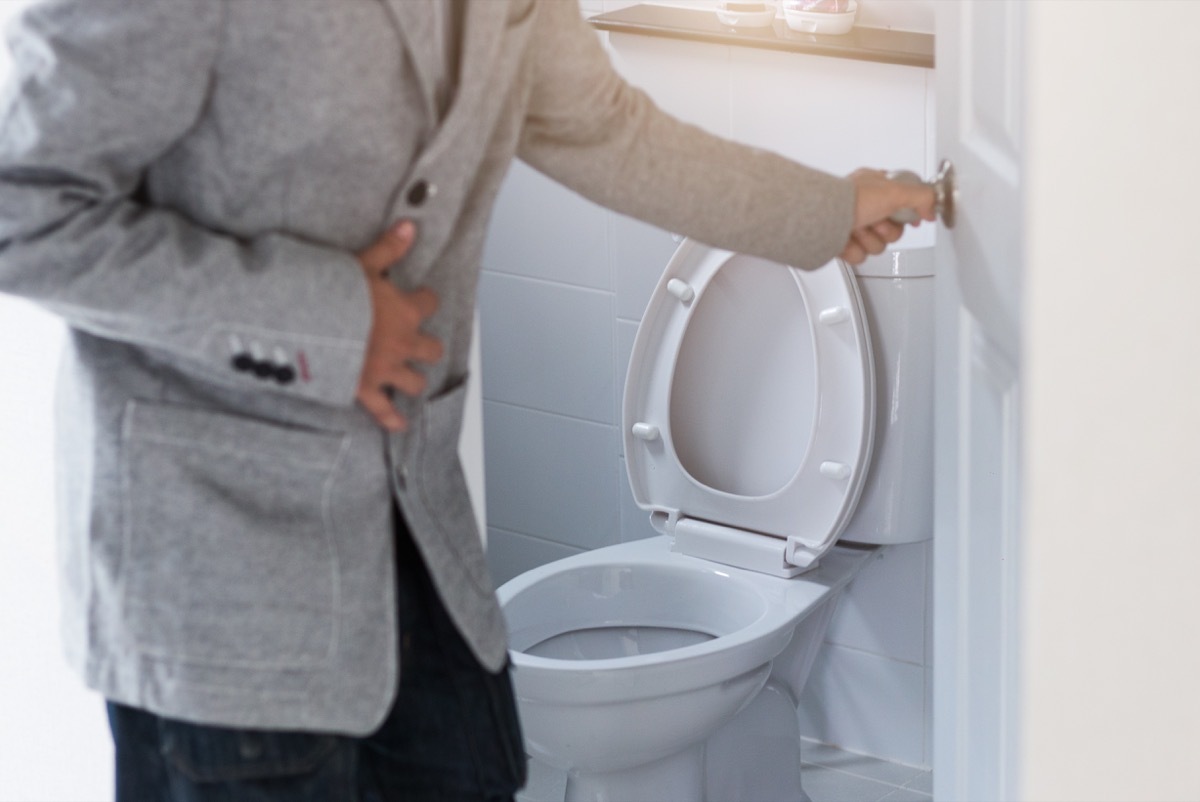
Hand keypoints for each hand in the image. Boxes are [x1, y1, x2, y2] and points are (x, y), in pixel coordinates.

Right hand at [355, 221, 443, 432]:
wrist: (310, 326)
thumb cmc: (334, 294)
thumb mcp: (362, 265)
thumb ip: (388, 248)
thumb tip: (409, 227)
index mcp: (403, 311)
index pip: (428, 304)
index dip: (424, 301)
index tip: (419, 299)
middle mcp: (401, 343)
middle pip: (431, 349)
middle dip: (426, 346)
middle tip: (416, 343)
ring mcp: (386, 369)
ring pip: (415, 382)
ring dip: (413, 379)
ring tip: (408, 378)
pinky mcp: (366, 390)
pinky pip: (385, 411)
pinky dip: (392, 419)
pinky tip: (399, 424)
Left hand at [839, 169, 937, 265]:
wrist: (822, 219)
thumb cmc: (851, 199)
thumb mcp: (895, 190)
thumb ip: (922, 196)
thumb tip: (932, 209)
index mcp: (877, 187)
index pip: (905, 203)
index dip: (910, 214)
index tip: (912, 219)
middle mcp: (866, 206)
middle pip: (894, 231)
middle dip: (886, 230)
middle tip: (876, 221)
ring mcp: (854, 226)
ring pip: (878, 246)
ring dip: (869, 240)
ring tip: (857, 229)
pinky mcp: (844, 245)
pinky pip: (860, 256)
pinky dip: (854, 250)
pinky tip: (847, 240)